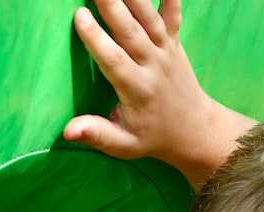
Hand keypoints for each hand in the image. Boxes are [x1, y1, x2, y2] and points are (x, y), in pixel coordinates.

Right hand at [63, 0, 253, 188]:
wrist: (194, 131)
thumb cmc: (153, 137)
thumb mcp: (125, 145)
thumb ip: (98, 135)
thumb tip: (68, 131)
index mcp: (137, 90)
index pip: (114, 60)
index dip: (97, 38)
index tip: (80, 15)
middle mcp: (153, 66)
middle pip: (130, 31)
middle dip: (111, 4)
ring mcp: (165, 51)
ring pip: (149, 17)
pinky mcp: (174, 42)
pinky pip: (173, 14)